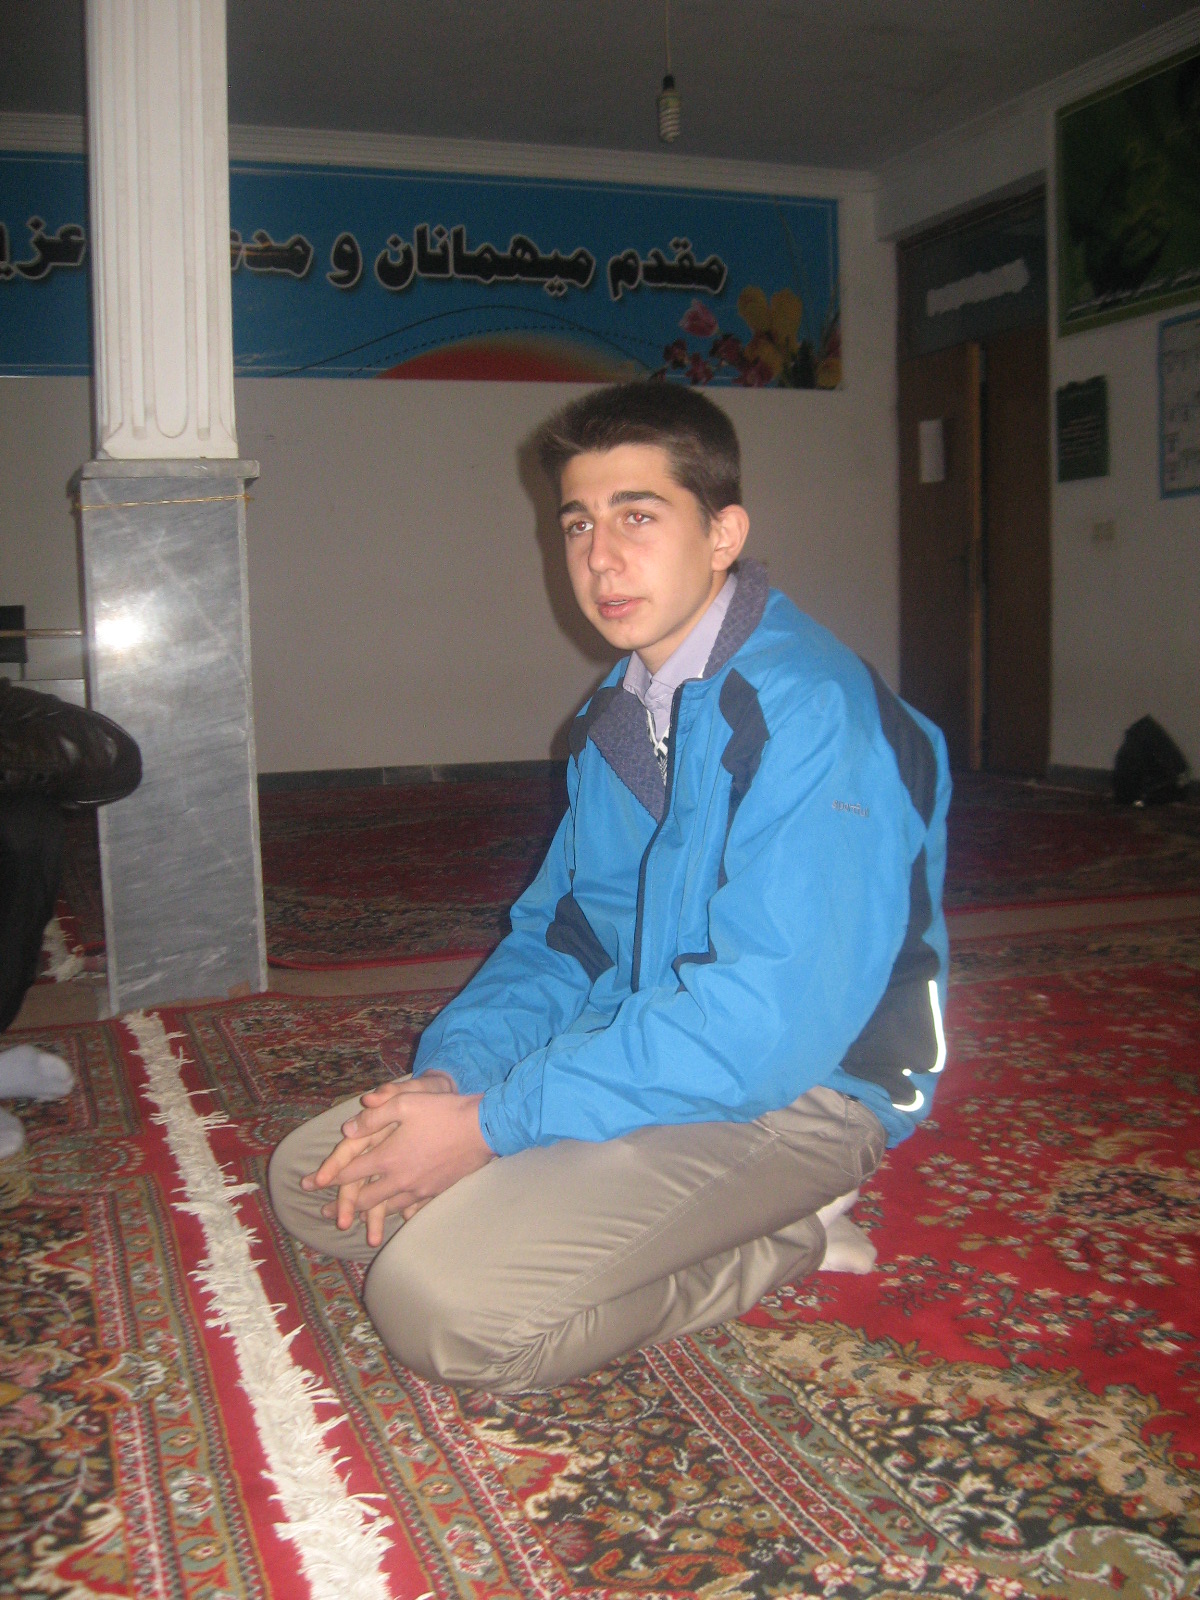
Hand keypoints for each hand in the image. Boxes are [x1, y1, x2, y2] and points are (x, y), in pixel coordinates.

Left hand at [304, 1079, 493, 1246]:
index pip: (351, 1172)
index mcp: (388, 1157)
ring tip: (355, 1221)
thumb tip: (347, 1130)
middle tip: (325, 1214)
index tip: (311, 1185)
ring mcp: (419, 1189)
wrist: (482, 1129)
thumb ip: (373, 1117)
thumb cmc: (442, 1111)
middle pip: (365, 1199)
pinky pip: (411, 1210)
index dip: (328, 1178)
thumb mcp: (405, 1103)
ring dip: (368, 1215)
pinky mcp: (435, 1192)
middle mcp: (400, 1179)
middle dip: (343, 1207)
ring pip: (387, 1208)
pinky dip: (398, 1214)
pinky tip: (396, 1217)